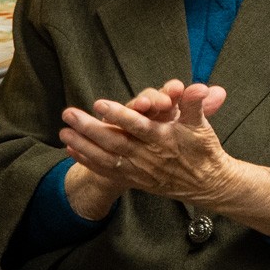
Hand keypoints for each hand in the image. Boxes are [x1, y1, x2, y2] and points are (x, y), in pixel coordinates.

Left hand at [61, 81, 238, 209]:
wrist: (206, 183)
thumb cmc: (202, 149)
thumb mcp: (202, 123)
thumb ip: (194, 104)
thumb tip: (197, 86)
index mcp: (164, 139)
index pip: (138, 126)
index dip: (119, 115)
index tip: (100, 104)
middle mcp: (148, 156)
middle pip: (114, 142)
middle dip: (89, 128)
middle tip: (69, 114)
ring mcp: (138, 170)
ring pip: (106, 158)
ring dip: (83, 145)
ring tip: (63, 132)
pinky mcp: (133, 179)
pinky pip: (106, 171)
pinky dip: (88, 161)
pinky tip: (72, 150)